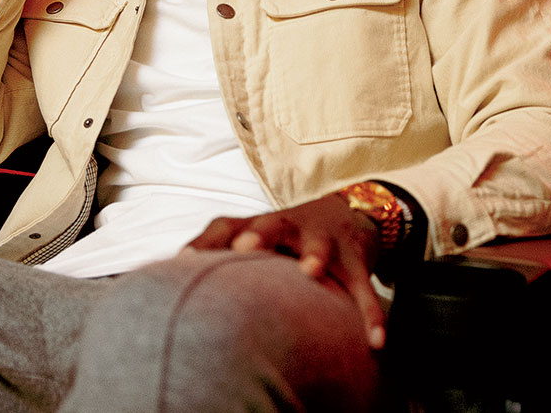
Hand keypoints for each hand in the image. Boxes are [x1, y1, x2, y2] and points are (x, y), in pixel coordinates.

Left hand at [184, 194, 385, 349]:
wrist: (351, 210)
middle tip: (244, 248)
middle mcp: (290, 226)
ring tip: (311, 271)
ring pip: (319, 245)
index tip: (185, 259)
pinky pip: (363, 287)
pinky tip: (375, 340)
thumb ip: (223, 255)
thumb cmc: (289, 235)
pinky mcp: (356, 257)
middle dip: (258, 235)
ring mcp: (325, 239)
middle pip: (270, 224)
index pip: (227, 225)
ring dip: (315, 255)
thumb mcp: (259, 238)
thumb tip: (176, 275)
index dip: (206, 241)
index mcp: (261, 225)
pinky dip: (370, 313)